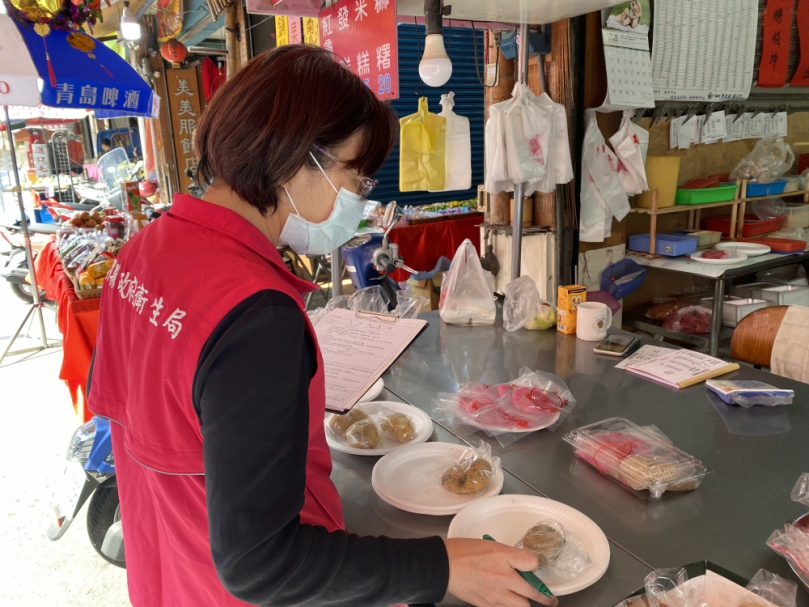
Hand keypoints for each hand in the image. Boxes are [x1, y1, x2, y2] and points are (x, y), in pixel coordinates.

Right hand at [444, 538, 558, 606]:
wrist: (444, 565)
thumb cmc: (465, 552)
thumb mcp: (492, 545)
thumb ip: (511, 555)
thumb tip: (526, 564)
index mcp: (504, 559)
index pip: (532, 563)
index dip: (537, 566)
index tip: (538, 568)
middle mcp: (503, 579)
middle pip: (533, 593)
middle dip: (544, 597)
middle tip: (550, 599)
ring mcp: (495, 596)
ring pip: (521, 606)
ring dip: (526, 604)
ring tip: (527, 601)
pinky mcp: (486, 605)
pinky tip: (508, 602)